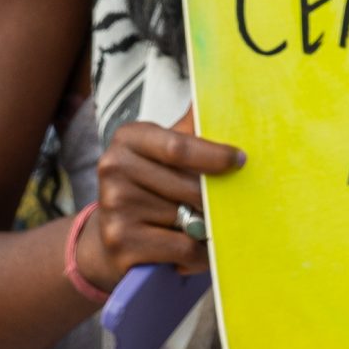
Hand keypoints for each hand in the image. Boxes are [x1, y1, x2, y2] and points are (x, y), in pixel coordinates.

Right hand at [83, 117, 244, 290]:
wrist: (109, 238)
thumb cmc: (148, 188)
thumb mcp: (161, 152)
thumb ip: (190, 130)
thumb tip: (224, 95)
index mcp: (129, 138)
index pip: (179, 147)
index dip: (215, 156)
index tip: (240, 161)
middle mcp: (115, 168)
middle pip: (190, 187)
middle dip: (215, 201)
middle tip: (229, 205)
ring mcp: (115, 207)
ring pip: (189, 219)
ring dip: (207, 229)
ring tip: (205, 228)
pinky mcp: (122, 243)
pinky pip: (183, 248)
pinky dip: (200, 254)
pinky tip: (199, 250)